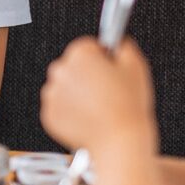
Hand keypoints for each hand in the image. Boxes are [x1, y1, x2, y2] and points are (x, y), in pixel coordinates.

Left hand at [40, 38, 157, 156]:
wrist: (118, 142)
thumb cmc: (128, 106)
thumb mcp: (135, 66)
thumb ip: (123, 46)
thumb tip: (117, 43)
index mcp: (80, 54)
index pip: (88, 46)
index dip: (102, 58)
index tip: (110, 70)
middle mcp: (60, 71)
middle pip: (73, 66)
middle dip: (87, 75)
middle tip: (107, 91)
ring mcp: (52, 95)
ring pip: (65, 88)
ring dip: (77, 93)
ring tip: (99, 107)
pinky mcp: (49, 115)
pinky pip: (60, 108)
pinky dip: (71, 112)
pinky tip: (89, 118)